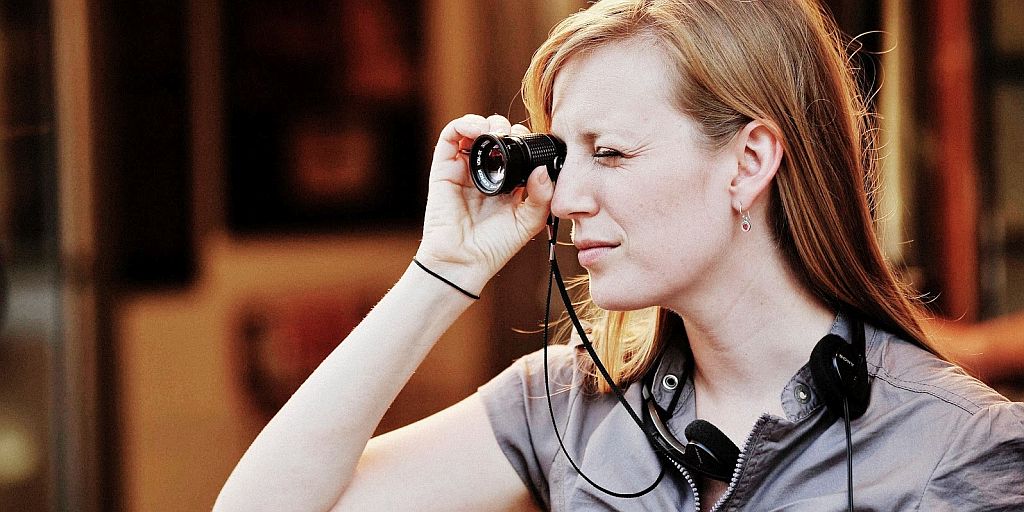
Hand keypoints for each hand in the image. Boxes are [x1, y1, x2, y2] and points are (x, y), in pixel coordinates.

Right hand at [415, 114, 554, 292]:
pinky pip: (450, 135)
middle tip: (514, 136)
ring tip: (497, 131)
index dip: (524, 140)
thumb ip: (541, 197)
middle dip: (507, 128)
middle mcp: (484, 173)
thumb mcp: (528, 222)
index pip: (515, 149)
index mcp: (506, 183)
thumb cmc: (494, 247)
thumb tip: (542, 169)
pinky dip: (464, 123)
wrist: (463, 262)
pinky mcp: (444, 167)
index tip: (532, 143)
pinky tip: (478, 129)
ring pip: (474, 129)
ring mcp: (463, 168)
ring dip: (487, 122)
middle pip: (495, 134)